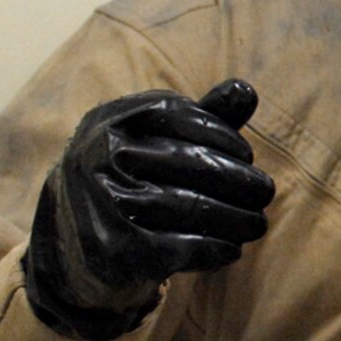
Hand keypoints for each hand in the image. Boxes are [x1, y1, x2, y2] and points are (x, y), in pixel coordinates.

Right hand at [23, 80, 274, 340]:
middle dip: (242, 181)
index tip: (248, 157)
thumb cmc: (137, 172)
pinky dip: (214, 249)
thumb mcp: (164, 136)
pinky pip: (179, 247)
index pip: (185, 118)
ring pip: (190, 207)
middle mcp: (101, 155)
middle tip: (265, 193)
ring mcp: (102, 202)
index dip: (227, 139)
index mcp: (115, 118)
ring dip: (238, 219)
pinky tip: (233, 248)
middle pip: (192, 165)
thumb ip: (207, 114)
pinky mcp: (111, 248)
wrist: (75, 236)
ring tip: (258, 223)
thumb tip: (245, 91)